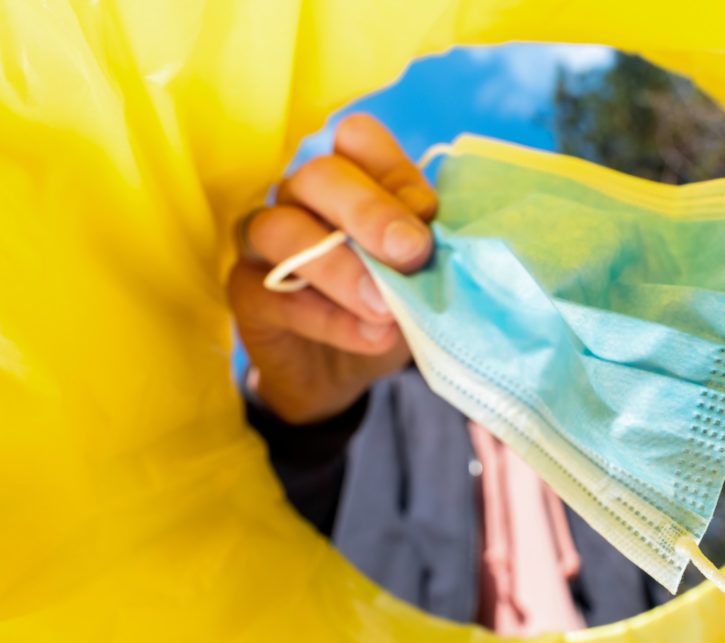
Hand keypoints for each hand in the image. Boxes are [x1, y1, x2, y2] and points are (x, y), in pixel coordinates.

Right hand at [228, 114, 436, 423]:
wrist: (346, 373)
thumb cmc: (388, 306)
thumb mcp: (419, 275)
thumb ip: (419, 247)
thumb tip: (423, 233)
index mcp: (348, 176)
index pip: (356, 138)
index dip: (395, 171)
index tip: (430, 216)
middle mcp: (300, 196)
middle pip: (319, 175)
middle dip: (369, 212)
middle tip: (410, 253)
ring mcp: (265, 241)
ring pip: (282, 229)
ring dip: (340, 267)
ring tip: (386, 307)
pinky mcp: (246, 292)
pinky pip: (274, 295)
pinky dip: (328, 317)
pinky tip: (369, 334)